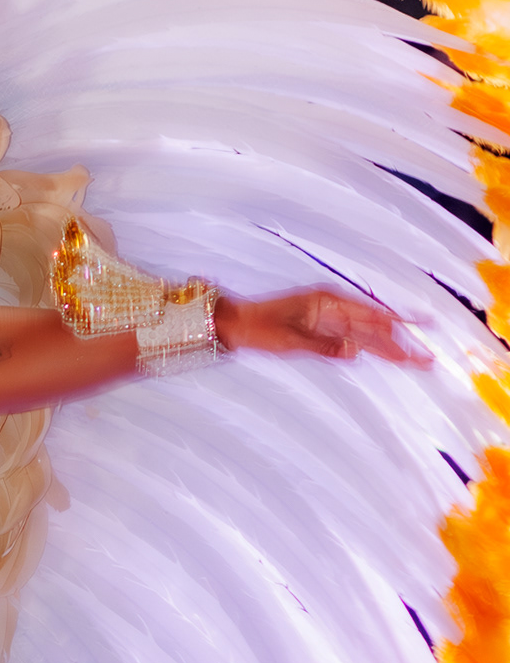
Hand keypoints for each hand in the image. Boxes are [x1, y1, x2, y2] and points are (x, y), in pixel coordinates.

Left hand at [215, 289, 429, 366]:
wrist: (235, 324)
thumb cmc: (258, 328)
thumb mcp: (290, 341)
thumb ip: (324, 346)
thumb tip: (355, 352)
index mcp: (329, 303)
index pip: (373, 316)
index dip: (401, 324)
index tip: (425, 328)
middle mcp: (332, 308)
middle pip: (375, 327)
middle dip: (402, 342)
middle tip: (427, 358)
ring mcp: (327, 319)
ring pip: (365, 335)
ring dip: (389, 347)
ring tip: (414, 359)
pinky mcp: (320, 330)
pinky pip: (350, 338)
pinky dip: (368, 346)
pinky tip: (384, 354)